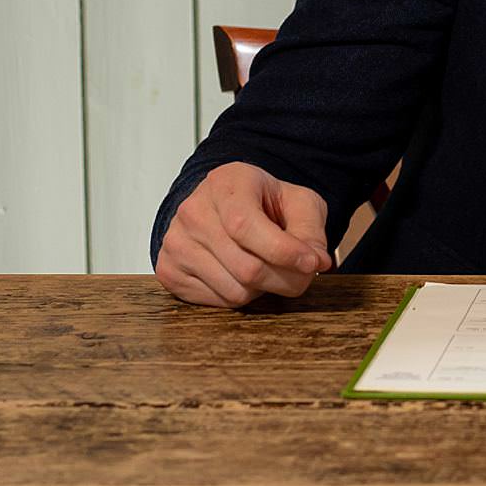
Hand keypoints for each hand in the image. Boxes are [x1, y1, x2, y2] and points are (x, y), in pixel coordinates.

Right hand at [156, 162, 332, 307]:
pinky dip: (241, 295)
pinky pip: (218, 302)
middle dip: (286, 279)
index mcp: (226, 183)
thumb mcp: (297, 202)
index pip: (245, 225)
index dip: (283, 251)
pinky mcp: (169, 270)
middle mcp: (193, 211)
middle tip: (301, 273)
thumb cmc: (261, 202)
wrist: (222, 204)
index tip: (312, 262)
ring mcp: (176, 242)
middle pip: (246, 267)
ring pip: (235, 290)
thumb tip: (316, 261)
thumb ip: (311, 229)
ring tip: (267, 266)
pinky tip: (243, 273)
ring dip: (264, 289)